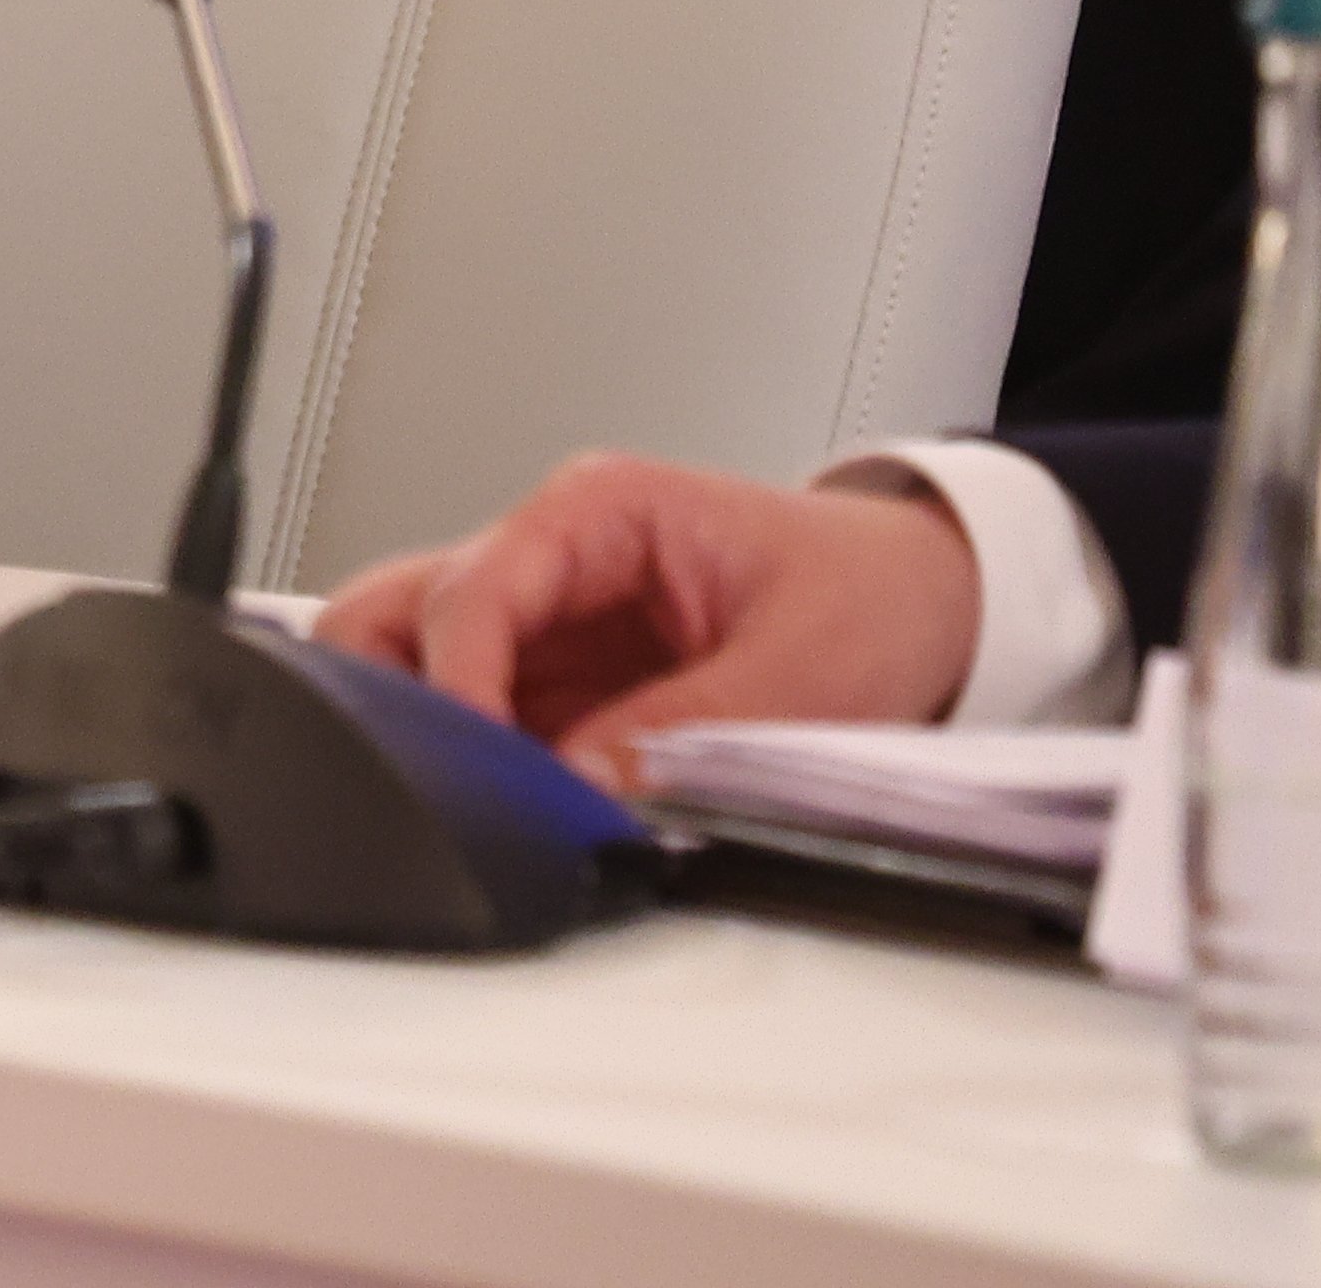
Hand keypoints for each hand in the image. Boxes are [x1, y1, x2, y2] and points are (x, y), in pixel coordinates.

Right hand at [309, 453, 983, 793]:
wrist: (930, 598)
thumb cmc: (873, 594)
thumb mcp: (810, 664)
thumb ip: (691, 727)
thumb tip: (585, 786)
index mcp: (595, 511)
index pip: (470, 590)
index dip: (456, 684)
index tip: (475, 768)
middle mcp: (548, 557)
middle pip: (394, 612)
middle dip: (390, 697)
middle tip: (435, 781)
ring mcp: (545, 621)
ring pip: (410, 661)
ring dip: (423, 732)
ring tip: (467, 801)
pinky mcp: (557, 681)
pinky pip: (475, 716)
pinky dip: (474, 765)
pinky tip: (513, 810)